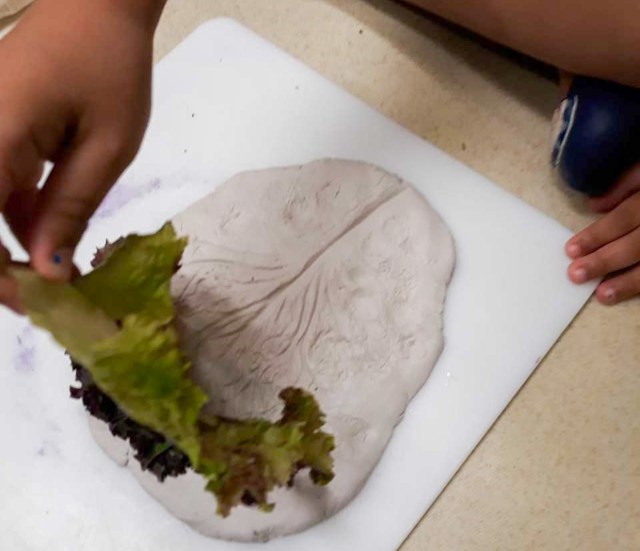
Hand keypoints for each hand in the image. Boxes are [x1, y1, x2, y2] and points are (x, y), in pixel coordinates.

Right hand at [0, 0, 164, 310]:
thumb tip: (48, 271)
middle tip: (46, 296)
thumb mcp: (106, 149)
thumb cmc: (110, 68)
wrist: (98, 6)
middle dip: (2, 265)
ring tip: (57, 275)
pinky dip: (21, 215)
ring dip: (13, 244)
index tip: (36, 303)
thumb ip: (70, 210)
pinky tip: (52, 234)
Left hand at [566, 164, 639, 304]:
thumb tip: (594, 205)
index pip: (625, 217)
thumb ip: (626, 183)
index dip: (598, 234)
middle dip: (606, 261)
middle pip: (637, 245)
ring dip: (630, 282)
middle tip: (576, 275)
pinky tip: (629, 293)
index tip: (570, 250)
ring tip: (603, 295)